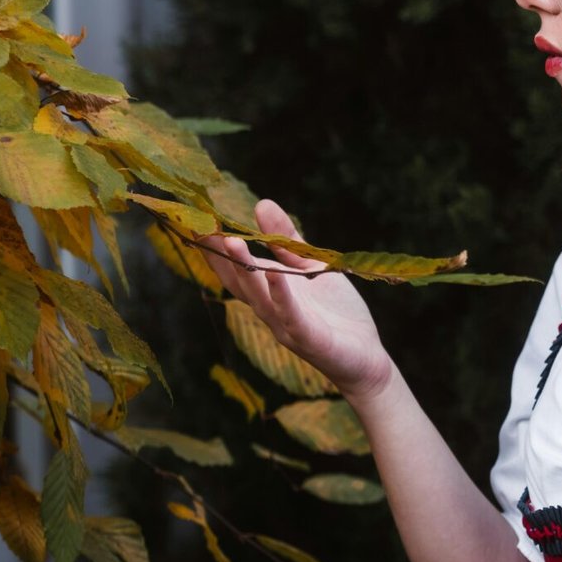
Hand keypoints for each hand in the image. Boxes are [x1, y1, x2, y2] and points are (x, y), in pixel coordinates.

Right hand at [197, 199, 394, 399]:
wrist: (365, 358)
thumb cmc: (336, 313)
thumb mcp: (312, 266)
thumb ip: (286, 240)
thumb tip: (261, 203)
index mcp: (269, 292)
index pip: (234, 268)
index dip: (215, 246)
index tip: (196, 218)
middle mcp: (270, 310)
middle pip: (237, 281)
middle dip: (219, 254)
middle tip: (200, 225)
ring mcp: (286, 326)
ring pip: (258, 297)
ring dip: (244, 270)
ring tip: (231, 241)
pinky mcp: (309, 338)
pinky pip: (291, 315)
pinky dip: (281, 294)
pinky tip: (274, 274)